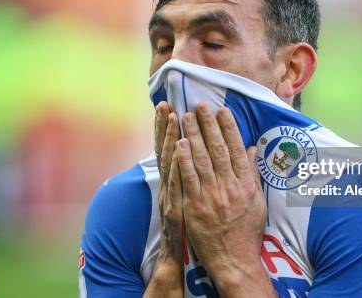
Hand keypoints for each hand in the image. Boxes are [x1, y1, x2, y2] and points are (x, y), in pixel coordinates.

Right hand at [144, 101, 183, 297]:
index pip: (173, 148)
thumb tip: (194, 156)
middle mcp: (169, 185)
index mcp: (175, 181)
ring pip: (171, 163)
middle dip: (166, 126)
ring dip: (172, 139)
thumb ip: (194, 175)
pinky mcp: (177, 208)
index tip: (170, 106)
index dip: (169, 127)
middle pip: (167, 150)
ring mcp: (172, 196)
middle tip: (166, 104)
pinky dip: (178, 166)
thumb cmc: (190, 225)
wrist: (177, 257)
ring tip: (173, 118)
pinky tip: (179, 149)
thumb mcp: (189, 197)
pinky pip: (178, 184)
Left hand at [175, 103, 275, 296]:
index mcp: (246, 184)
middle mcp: (230, 187)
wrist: (234, 259)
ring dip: (193, 135)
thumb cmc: (247, 231)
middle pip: (218, 149)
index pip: (237, 149)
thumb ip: (252, 174)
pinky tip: (178, 143)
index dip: (229, 128)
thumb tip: (251, 149)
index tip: (222, 111)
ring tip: (186, 116)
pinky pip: (188, 178)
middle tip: (200, 105)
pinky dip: (183, 159)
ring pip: (201, 159)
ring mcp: (211, 196)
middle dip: (208, 125)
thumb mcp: (258, 202)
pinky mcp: (194, 206)